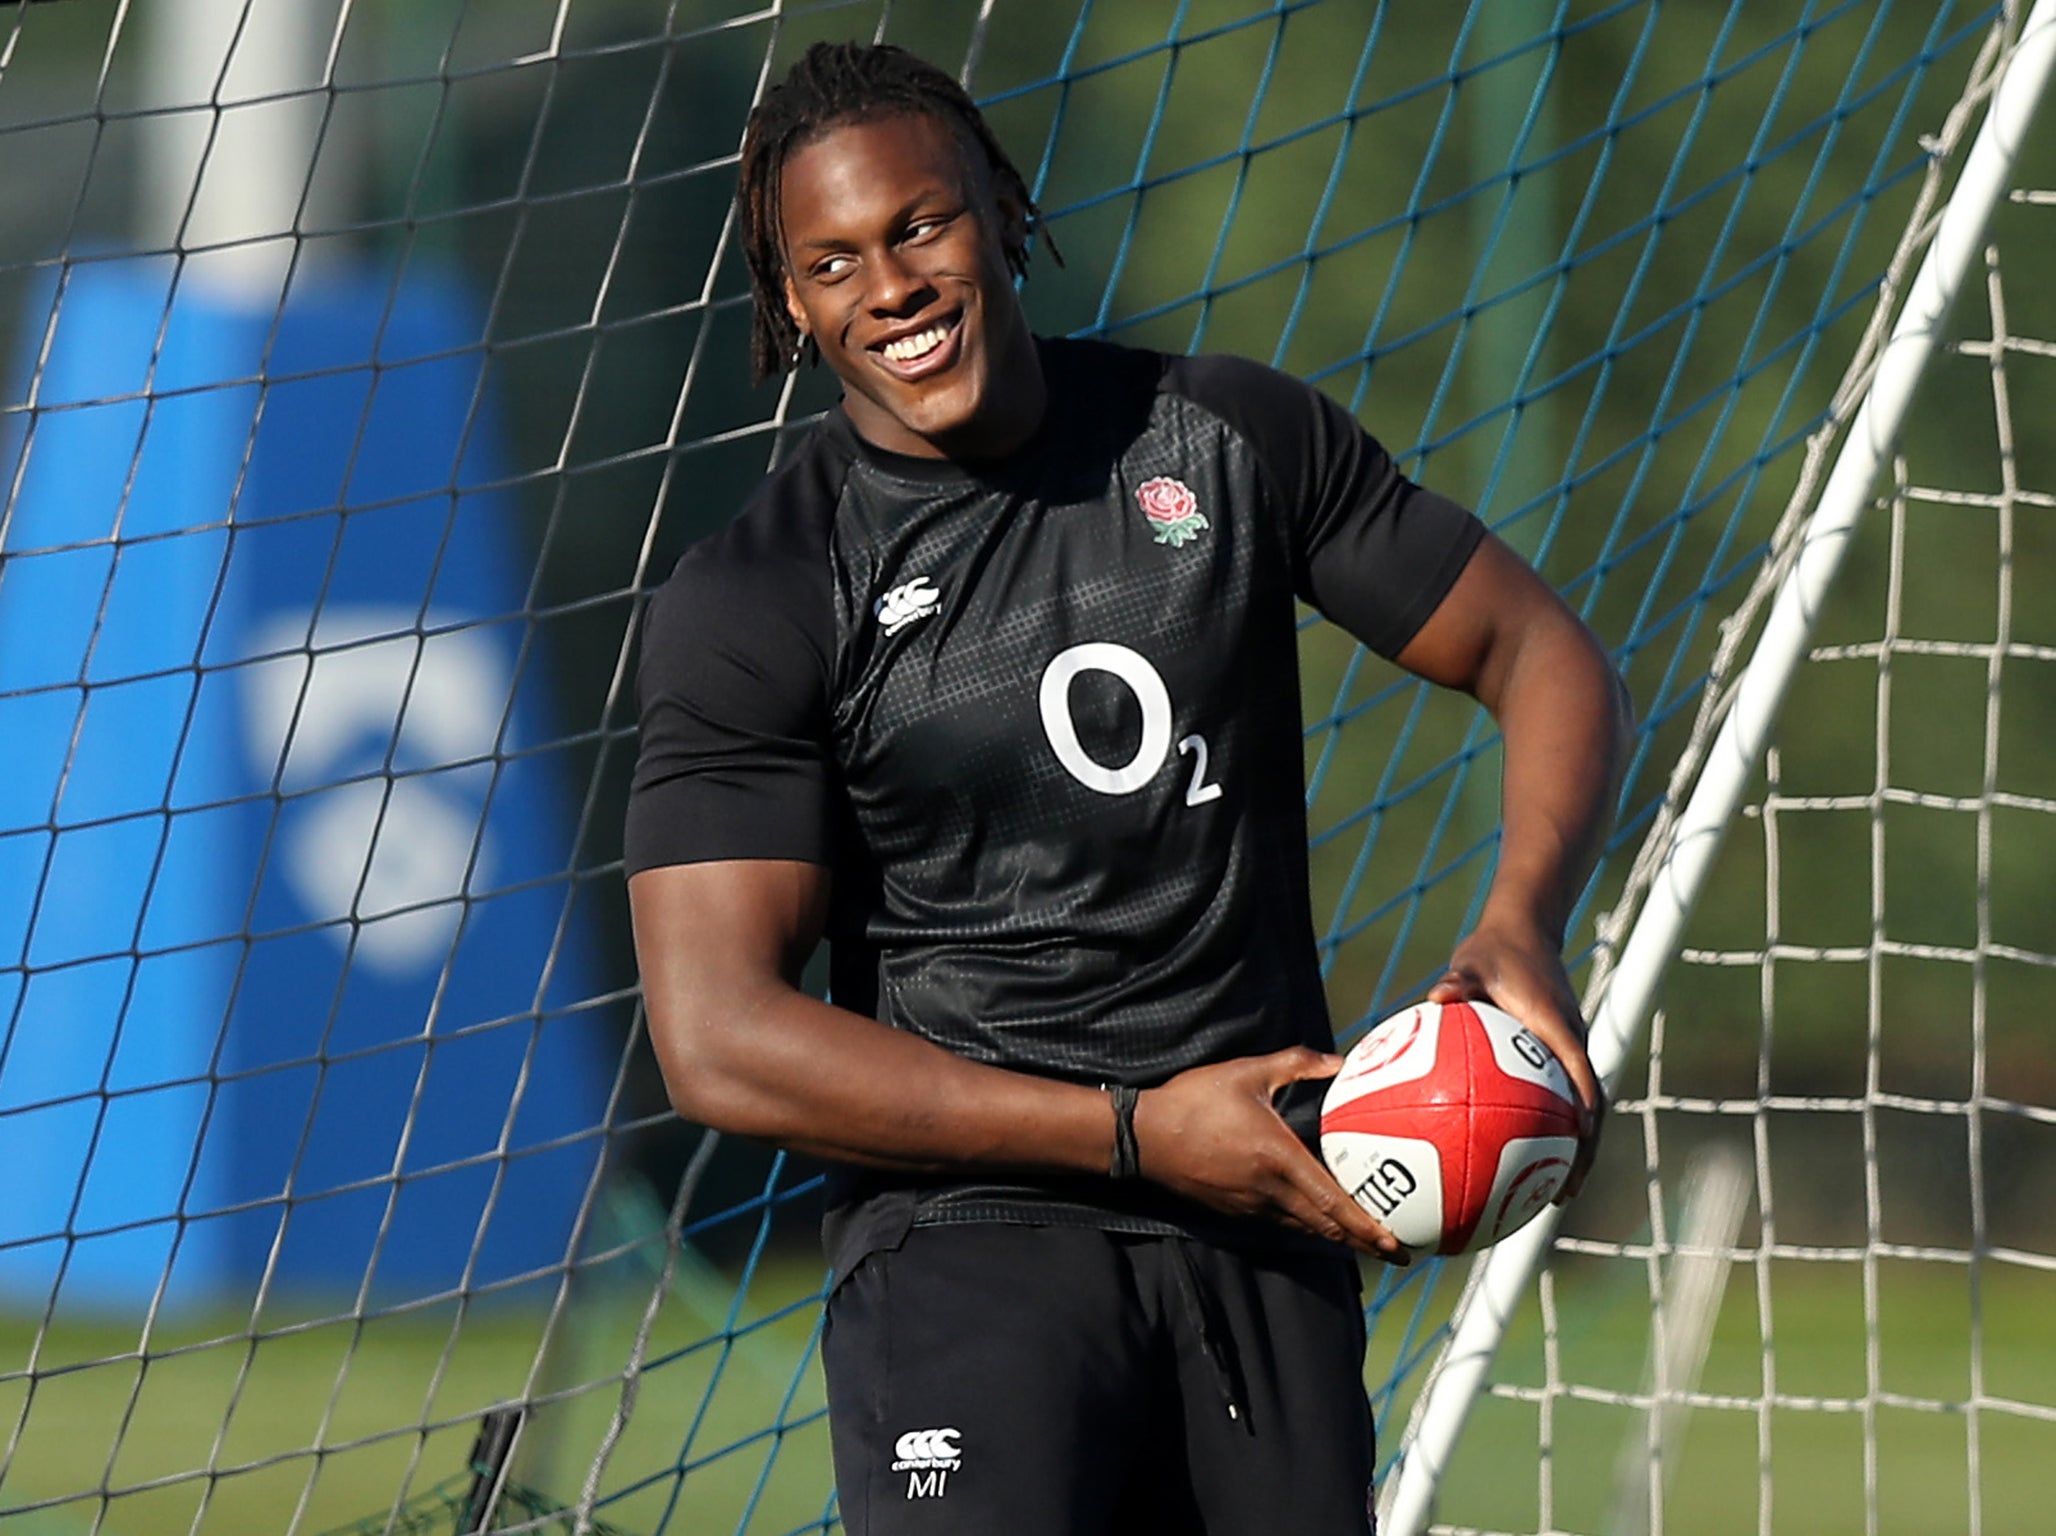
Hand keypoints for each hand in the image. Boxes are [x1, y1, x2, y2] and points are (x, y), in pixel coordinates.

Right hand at [1132, 1047, 1408, 1262]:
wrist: (1144, 1135)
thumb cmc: (1194, 1100)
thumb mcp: (1247, 1072)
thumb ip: (1297, 1063)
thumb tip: (1338, 1061)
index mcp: (1278, 1158)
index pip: (1332, 1203)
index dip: (1367, 1227)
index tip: (1396, 1244)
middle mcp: (1269, 1191)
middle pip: (1326, 1227)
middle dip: (1365, 1243)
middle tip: (1399, 1251)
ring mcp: (1251, 1205)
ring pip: (1305, 1228)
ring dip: (1338, 1237)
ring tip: (1367, 1239)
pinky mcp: (1235, 1209)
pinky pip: (1281, 1221)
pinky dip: (1308, 1225)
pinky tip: (1318, 1217)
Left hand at [1426, 920, 1606, 1200]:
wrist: (1522, 934)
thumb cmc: (1496, 951)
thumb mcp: (1474, 962)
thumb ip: (1459, 981)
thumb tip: (1437, 995)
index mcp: (1558, 1028)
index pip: (1579, 1073)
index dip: (1584, 1108)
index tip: (1579, 1142)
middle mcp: (1571, 1044)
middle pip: (1590, 1108)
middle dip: (1583, 1153)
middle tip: (1565, 1193)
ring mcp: (1566, 1053)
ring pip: (1579, 1111)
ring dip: (1572, 1152)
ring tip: (1552, 1194)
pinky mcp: (1554, 1058)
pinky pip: (1556, 1100)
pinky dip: (1547, 1131)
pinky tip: (1518, 1161)